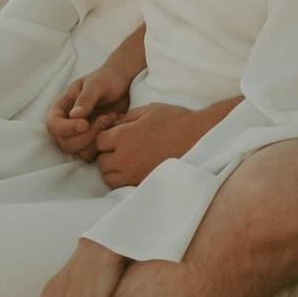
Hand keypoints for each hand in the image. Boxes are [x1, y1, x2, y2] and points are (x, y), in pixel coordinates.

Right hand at [45, 28, 143, 156]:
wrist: (123, 84)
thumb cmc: (107, 79)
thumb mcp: (96, 84)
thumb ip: (86, 99)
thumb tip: (74, 116)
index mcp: (61, 107)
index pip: (53, 125)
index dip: (66, 129)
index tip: (85, 124)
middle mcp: (67, 124)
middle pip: (65, 143)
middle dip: (86, 136)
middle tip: (105, 118)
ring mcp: (80, 135)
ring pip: (79, 152)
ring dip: (97, 140)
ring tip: (111, 119)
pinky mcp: (93, 143)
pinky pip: (94, 154)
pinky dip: (105, 144)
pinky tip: (115, 126)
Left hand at [91, 99, 230, 188]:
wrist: (199, 137)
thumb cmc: (174, 120)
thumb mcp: (147, 110)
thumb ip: (126, 118)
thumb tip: (113, 125)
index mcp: (122, 137)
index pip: (98, 142)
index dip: (106, 137)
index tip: (116, 135)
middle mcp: (125, 157)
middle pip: (101, 162)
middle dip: (107, 155)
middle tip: (121, 148)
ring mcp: (134, 173)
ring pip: (109, 177)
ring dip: (114, 169)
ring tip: (127, 160)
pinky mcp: (144, 183)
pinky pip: (124, 185)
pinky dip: (124, 179)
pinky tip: (135, 169)